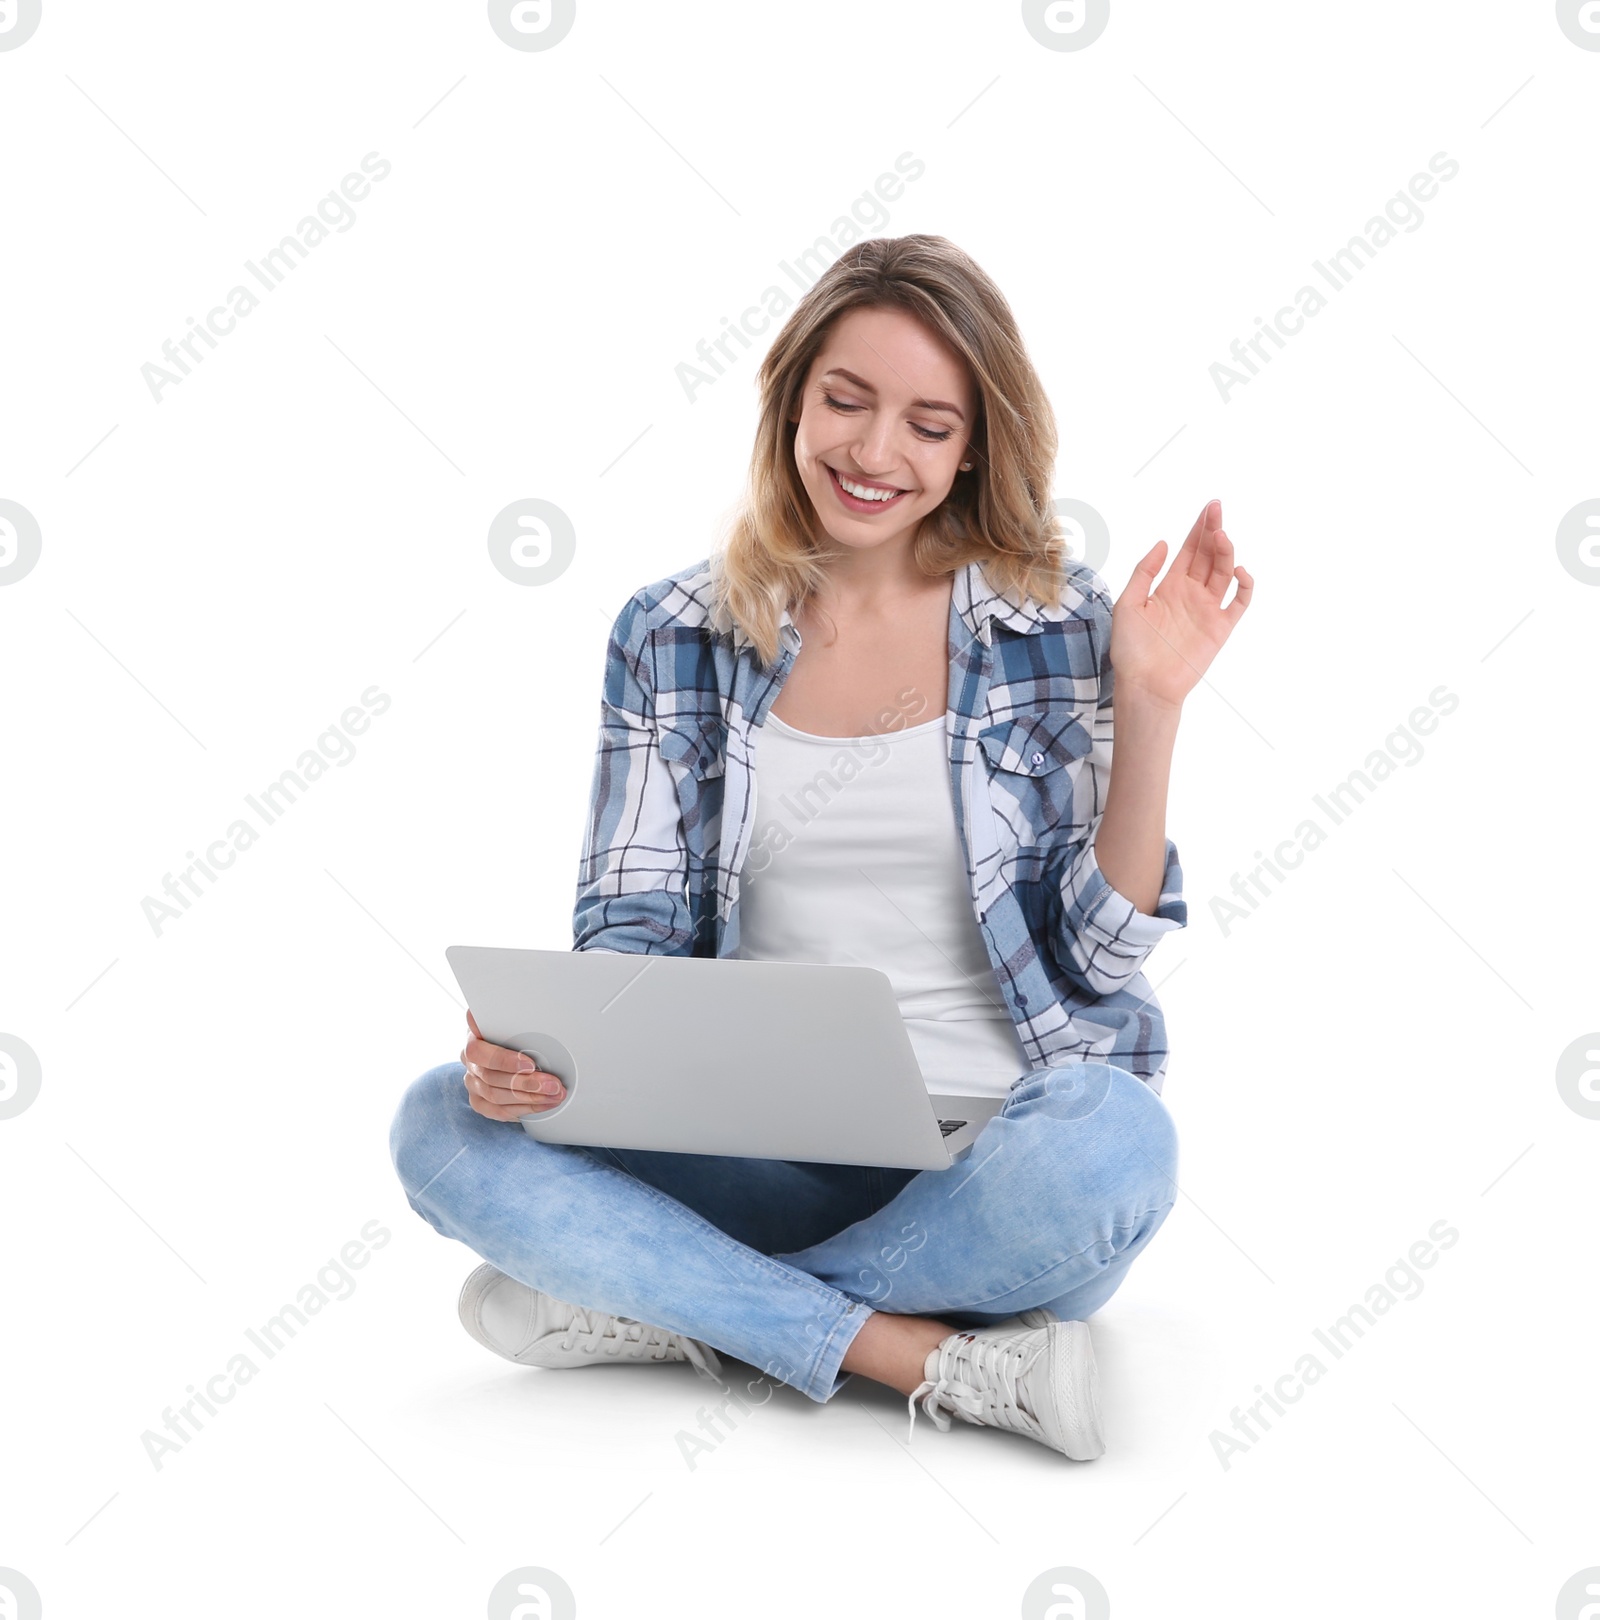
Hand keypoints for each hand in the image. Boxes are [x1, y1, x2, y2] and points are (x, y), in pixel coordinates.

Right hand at [459, 1008, 566, 1121]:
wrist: (509, 1047)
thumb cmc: (514, 1032)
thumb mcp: (515, 1022)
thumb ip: (514, 1021)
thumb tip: (526, 1009)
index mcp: (473, 1037)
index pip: (478, 1051)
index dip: (504, 1060)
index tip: (531, 1064)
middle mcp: (469, 1060)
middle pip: (492, 1077)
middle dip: (527, 1083)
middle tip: (553, 1084)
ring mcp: (472, 1081)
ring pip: (496, 1097)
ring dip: (530, 1098)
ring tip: (554, 1095)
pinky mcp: (479, 1100)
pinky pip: (498, 1111)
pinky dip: (523, 1109)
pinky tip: (542, 1105)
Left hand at [1110, 498, 1253, 710]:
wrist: (1145, 685)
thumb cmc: (1131, 649)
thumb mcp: (1128, 604)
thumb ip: (1144, 572)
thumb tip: (1163, 543)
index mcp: (1169, 586)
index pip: (1189, 550)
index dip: (1198, 528)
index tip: (1209, 507)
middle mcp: (1191, 594)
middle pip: (1208, 555)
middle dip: (1213, 531)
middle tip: (1217, 509)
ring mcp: (1208, 609)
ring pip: (1223, 573)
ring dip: (1225, 553)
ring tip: (1221, 536)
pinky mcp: (1221, 628)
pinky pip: (1240, 602)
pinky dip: (1245, 585)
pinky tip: (1238, 571)